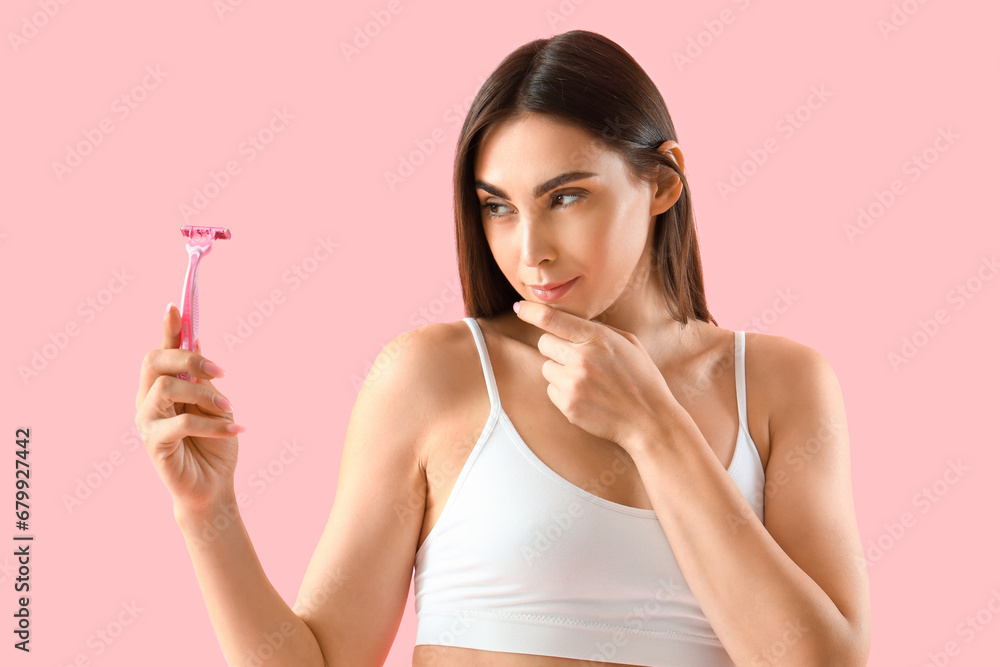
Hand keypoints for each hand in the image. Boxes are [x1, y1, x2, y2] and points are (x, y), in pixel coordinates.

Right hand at [134, 303, 245, 516]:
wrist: (213, 487)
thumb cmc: (213, 445)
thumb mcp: (214, 404)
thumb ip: (201, 377)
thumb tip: (196, 341)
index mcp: (161, 387)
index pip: (160, 351)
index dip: (166, 328)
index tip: (174, 305)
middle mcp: (147, 401)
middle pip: (153, 361)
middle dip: (188, 358)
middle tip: (221, 371)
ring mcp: (147, 422)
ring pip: (165, 388)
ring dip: (205, 394)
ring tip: (230, 409)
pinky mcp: (154, 444)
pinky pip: (182, 422)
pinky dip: (214, 424)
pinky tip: (236, 429)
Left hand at [512, 300, 677, 453]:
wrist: (649, 420)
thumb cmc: (641, 379)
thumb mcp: (628, 344)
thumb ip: (598, 330)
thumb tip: (569, 322)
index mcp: (597, 338)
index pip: (552, 319)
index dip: (531, 311)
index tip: (519, 308)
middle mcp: (581, 359)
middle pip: (544, 343)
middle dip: (555, 348)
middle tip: (576, 357)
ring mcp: (573, 384)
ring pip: (547, 368)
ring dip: (560, 371)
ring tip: (587, 381)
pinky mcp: (567, 406)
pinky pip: (551, 390)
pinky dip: (564, 392)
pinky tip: (587, 396)